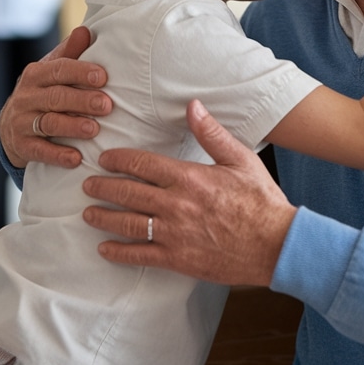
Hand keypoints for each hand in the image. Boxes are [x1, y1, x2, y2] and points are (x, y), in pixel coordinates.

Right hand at [0, 26, 112, 168]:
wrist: (11, 128)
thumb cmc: (43, 95)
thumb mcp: (52, 74)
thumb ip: (70, 55)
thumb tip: (85, 30)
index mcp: (36, 74)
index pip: (59, 70)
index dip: (80, 72)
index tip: (103, 77)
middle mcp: (26, 96)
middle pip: (56, 97)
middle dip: (82, 100)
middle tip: (106, 105)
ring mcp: (21, 121)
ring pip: (48, 123)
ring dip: (72, 126)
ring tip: (93, 129)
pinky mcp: (21, 145)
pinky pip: (39, 151)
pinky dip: (58, 155)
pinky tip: (76, 158)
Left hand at [81, 100, 295, 286]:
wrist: (276, 244)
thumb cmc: (261, 201)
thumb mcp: (241, 159)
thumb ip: (212, 133)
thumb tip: (193, 106)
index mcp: (189, 177)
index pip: (142, 163)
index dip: (118, 159)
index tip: (104, 158)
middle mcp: (176, 204)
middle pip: (128, 192)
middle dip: (103, 187)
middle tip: (88, 185)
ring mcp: (174, 233)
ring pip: (127, 223)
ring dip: (103, 217)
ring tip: (88, 213)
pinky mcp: (178, 258)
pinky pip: (140, 255)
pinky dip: (119, 252)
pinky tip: (105, 249)